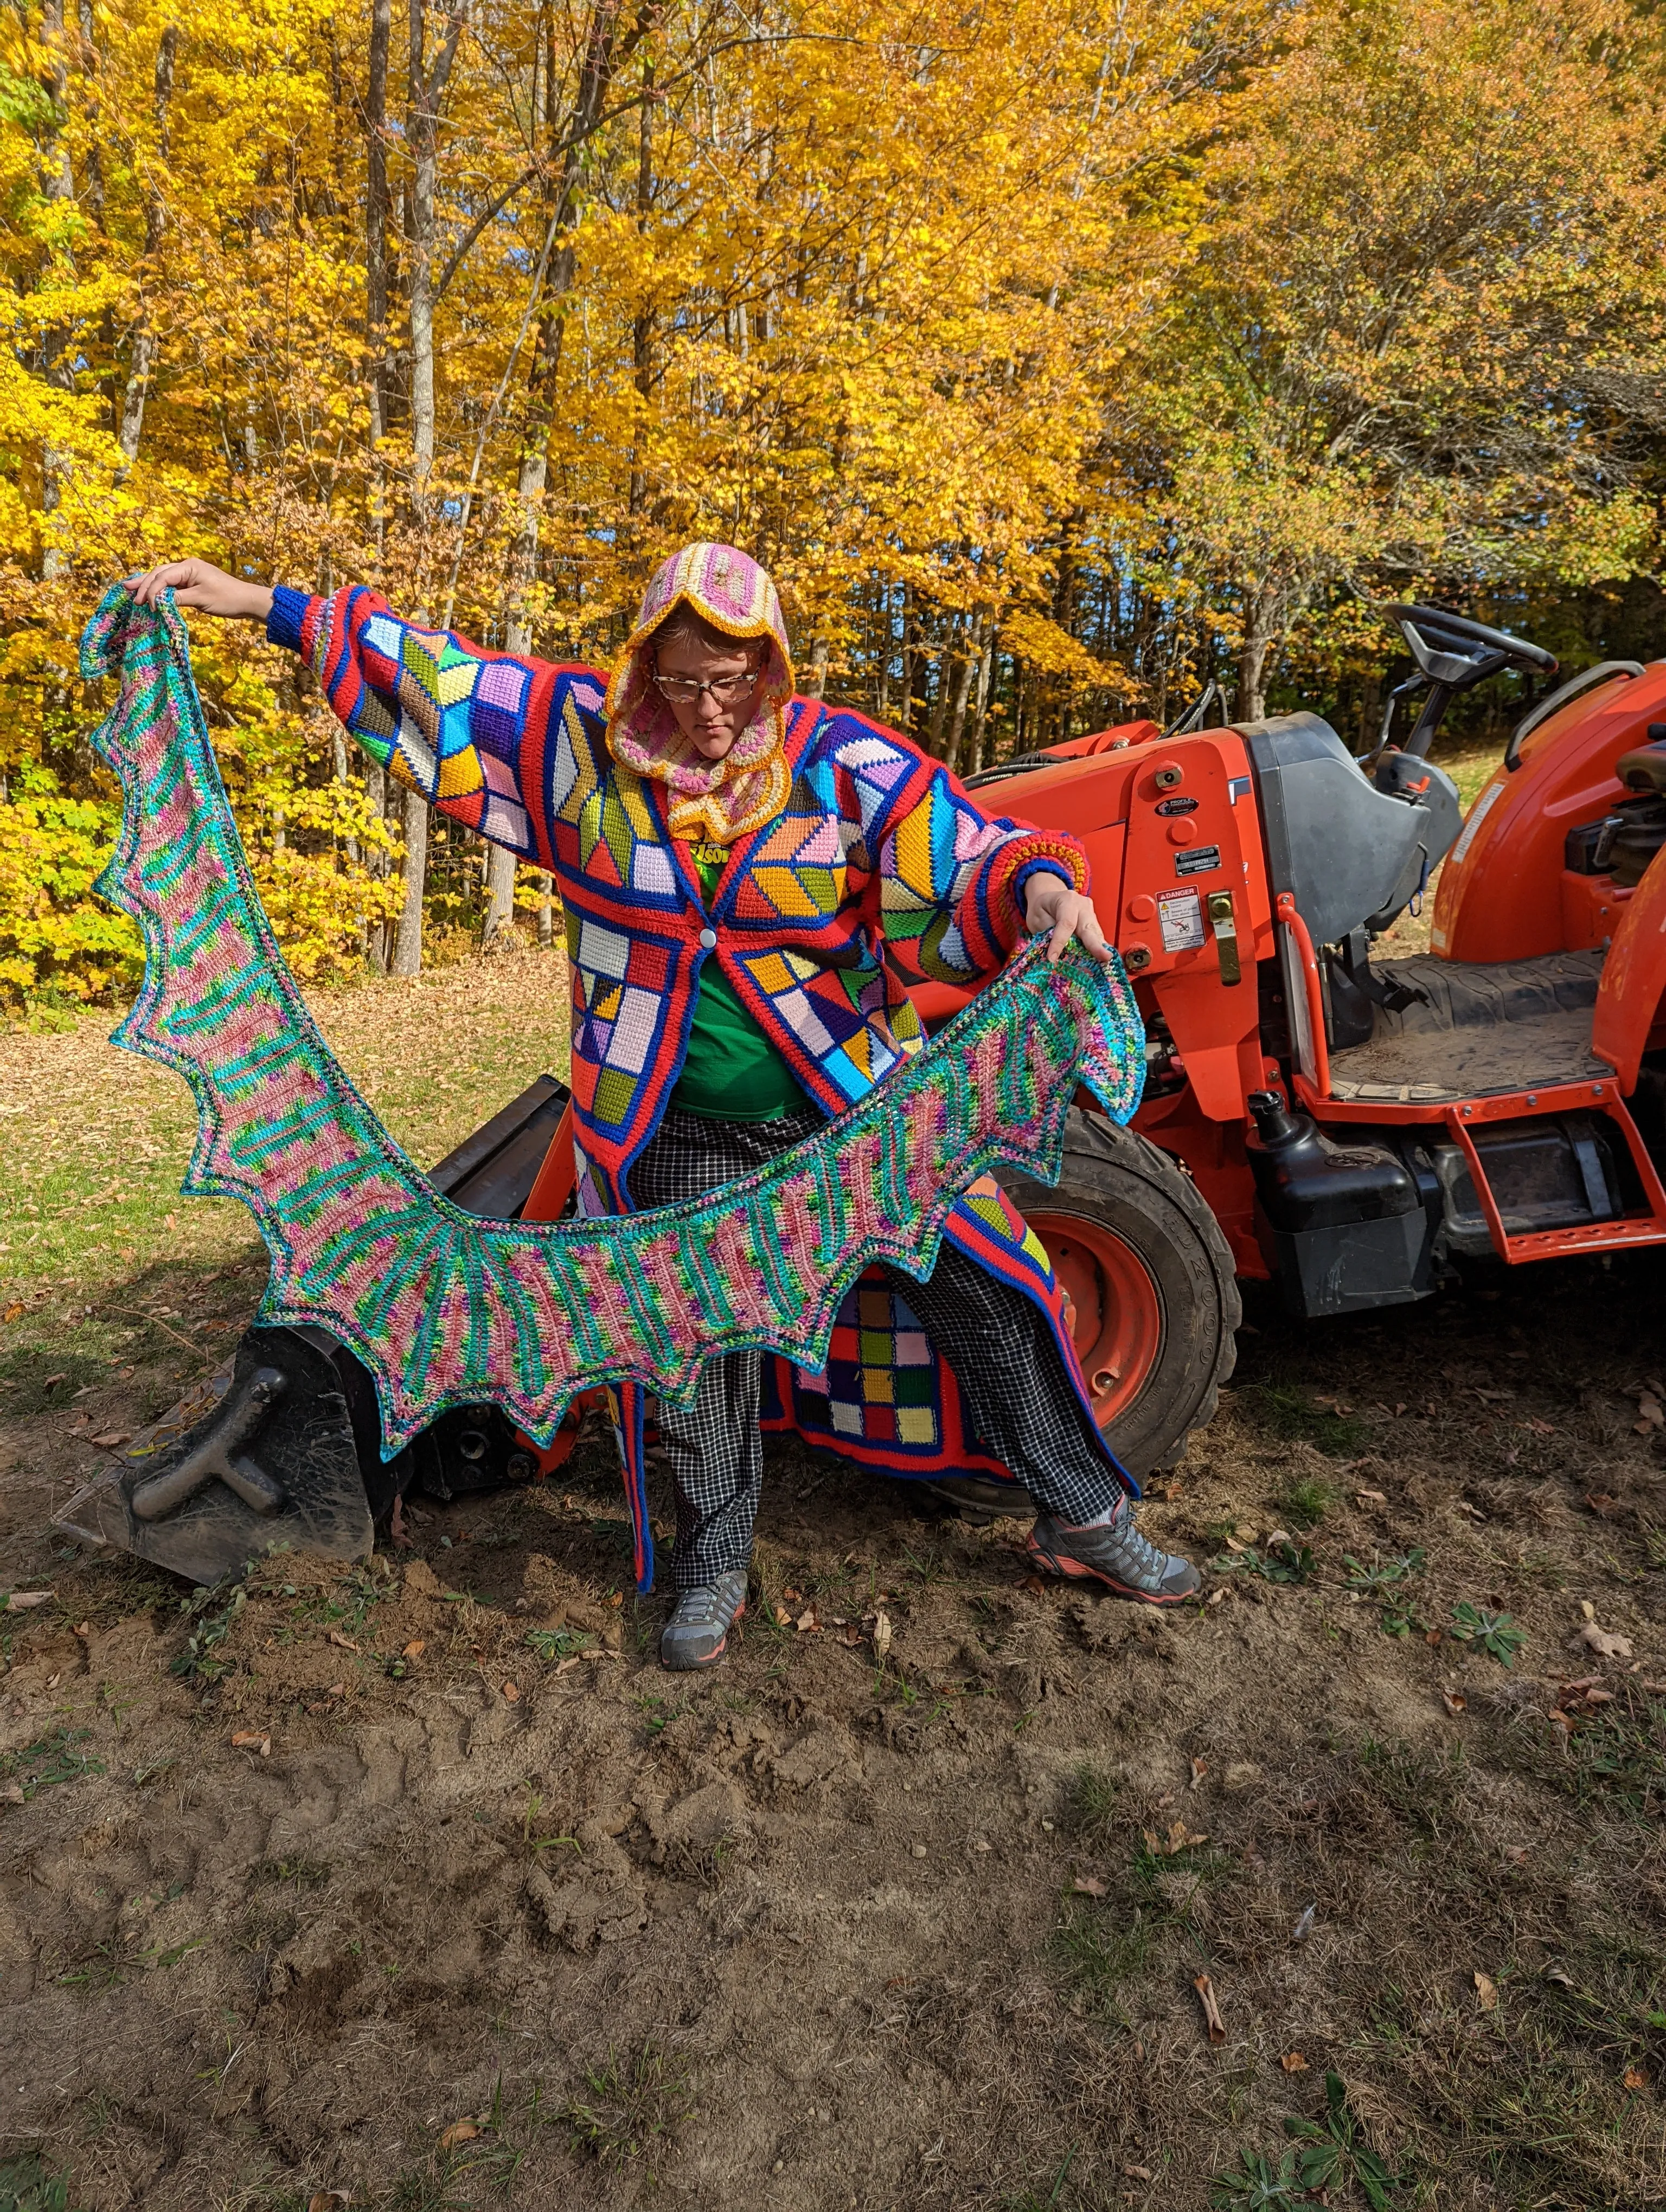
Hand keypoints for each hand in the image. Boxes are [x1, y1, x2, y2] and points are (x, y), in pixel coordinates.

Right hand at [128, 559, 273, 623]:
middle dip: (143, 583)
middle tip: (127, 592)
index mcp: (188, 566)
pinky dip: (159, 590)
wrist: (246, 600)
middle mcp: (186, 566)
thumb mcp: (201, 599)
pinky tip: (149, 594)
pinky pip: (171, 585)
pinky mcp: (191, 583)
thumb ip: (178, 599)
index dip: (152, 591)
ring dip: (148, 585)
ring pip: (163, 578)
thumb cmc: (227, 599)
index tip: (148, 606)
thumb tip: (159, 601)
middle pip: (159, 573)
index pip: (163, 577)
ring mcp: (189, 574)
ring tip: (130, 589)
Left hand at [1023, 873, 1113, 964]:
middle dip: (1096, 945)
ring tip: (1105, 963)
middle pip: (1089, 928)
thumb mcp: (1037, 919)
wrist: (1048, 900)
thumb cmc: (1042, 909)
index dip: (1060, 942)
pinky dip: (1097, 950)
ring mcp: (1091, 915)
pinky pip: (1096, 939)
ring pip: (1096, 935)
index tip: (1052, 958)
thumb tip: (1055, 954)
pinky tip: (1100, 961)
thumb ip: (1048, 934)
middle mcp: (1083, 906)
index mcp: (1067, 900)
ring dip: (1098, 950)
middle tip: (1106, 957)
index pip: (1066, 923)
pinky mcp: (1094, 925)